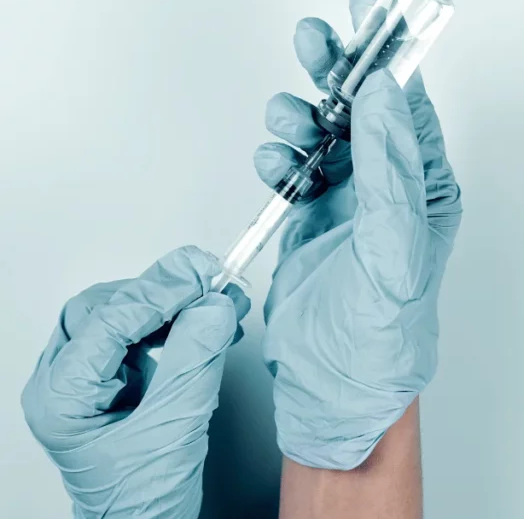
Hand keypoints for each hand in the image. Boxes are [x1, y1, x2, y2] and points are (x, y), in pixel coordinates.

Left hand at [22, 246, 249, 518]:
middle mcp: (61, 384)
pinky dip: (169, 322)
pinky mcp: (107, 378)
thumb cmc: (145, 497)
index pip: (107, 320)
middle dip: (161, 292)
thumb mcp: (176, 424)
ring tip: (214, 302)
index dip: (160, 291)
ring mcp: (82, 380)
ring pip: (118, 315)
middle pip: (104, 308)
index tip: (204, 274)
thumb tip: (212, 305)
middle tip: (209, 279)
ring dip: (169, 304)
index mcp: (62, 398)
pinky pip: (133, 332)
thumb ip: (194, 359)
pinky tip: (200, 323)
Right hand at [254, 0, 461, 469]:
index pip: (409, 103)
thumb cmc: (382, 331)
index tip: (372, 5)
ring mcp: (352, 197)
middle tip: (315, 38)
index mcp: (427, 185)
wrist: (334, 383)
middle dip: (338, 66)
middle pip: (364, 103)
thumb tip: (383, 94)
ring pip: (325, 127)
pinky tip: (276, 162)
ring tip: (288, 119)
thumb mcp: (393, 246)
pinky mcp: (315, 212)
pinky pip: (294, 161)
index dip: (389, 50)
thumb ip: (389, 166)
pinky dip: (279, 153)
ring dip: (301, 112)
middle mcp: (393, 185)